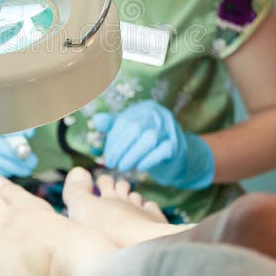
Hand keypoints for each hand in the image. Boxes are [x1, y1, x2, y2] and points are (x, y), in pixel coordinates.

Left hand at [94, 101, 214, 189]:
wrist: (176, 159)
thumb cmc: (147, 145)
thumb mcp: (130, 132)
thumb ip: (114, 125)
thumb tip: (97, 120)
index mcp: (146, 108)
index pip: (125, 121)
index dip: (113, 139)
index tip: (107, 155)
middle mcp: (160, 115)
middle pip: (135, 128)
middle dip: (120, 148)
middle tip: (111, 164)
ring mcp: (171, 129)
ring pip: (149, 139)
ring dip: (132, 155)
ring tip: (122, 167)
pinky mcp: (178, 146)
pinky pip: (162, 152)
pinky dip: (148, 160)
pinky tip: (139, 168)